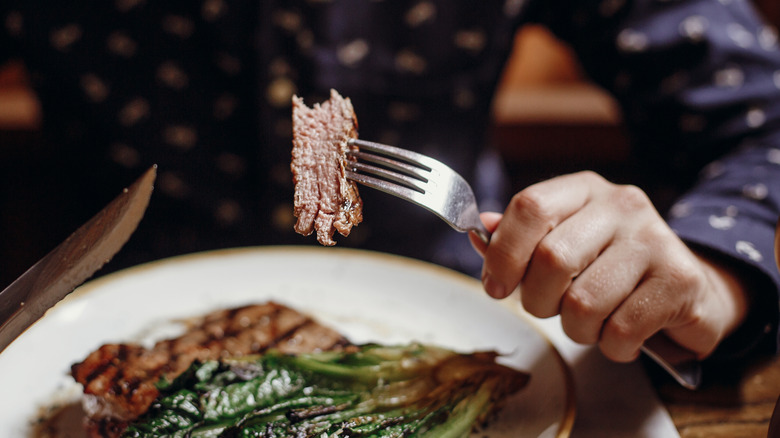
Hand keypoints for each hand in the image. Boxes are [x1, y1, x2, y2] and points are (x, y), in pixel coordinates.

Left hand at [469, 171, 749, 361]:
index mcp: (583, 191)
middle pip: (551, 259)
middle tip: (552, 308)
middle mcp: (621, 205)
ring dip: (578, 330)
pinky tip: (624, 333)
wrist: (689, 291)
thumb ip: (521, 240)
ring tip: (594, 322)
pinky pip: (620, 330)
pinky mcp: (680, 280)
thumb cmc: (610, 270)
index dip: (503, 253)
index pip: (529, 207)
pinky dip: (613, 346)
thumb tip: (480, 231)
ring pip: (583, 303)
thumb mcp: (563, 243)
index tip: (495, 286)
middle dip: (539, 301)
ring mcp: (655, 239)